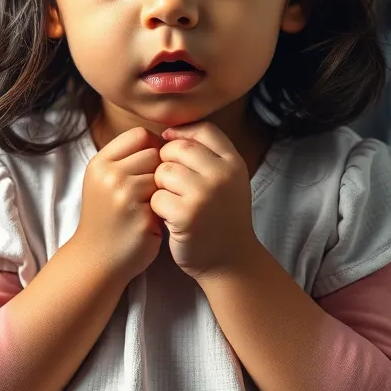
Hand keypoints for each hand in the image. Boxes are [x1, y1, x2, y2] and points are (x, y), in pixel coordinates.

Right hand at [73, 127, 163, 281]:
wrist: (96, 259)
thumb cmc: (107, 216)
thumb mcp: (104, 179)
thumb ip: (127, 157)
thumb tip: (166, 139)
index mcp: (100, 163)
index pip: (139, 134)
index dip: (152, 146)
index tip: (151, 164)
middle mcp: (110, 176)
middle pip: (155, 153)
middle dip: (159, 169)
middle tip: (151, 189)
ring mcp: (126, 197)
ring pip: (164, 175)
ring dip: (163, 188)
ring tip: (152, 203)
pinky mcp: (142, 217)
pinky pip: (167, 199)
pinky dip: (165, 207)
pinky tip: (153, 219)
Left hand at [152, 122, 260, 279]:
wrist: (230, 260)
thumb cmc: (221, 215)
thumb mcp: (227, 179)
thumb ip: (207, 155)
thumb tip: (167, 132)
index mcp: (234, 162)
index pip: (203, 130)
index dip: (182, 134)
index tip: (171, 147)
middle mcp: (222, 175)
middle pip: (178, 148)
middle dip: (166, 161)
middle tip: (170, 181)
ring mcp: (205, 194)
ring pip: (163, 171)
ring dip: (160, 185)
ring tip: (171, 199)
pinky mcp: (186, 215)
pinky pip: (156, 197)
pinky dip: (157, 207)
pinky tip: (169, 217)